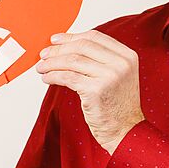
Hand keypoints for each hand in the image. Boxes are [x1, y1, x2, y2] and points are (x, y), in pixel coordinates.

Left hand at [36, 30, 144, 154]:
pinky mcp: (96, 90)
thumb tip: (68, 47)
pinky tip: (47, 78)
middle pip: (82, 47)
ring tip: (41, 67)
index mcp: (127, 56)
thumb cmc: (118, 105)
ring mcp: (110, 76)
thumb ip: (101, 60)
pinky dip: (53, 76)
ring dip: (52, 63)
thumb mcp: (117, 76)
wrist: (127, 131)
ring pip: (72, 61)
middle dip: (58, 49)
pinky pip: (68, 77)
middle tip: (44, 54)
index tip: (55, 40)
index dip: (71, 37)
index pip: (94, 37)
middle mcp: (120, 64)